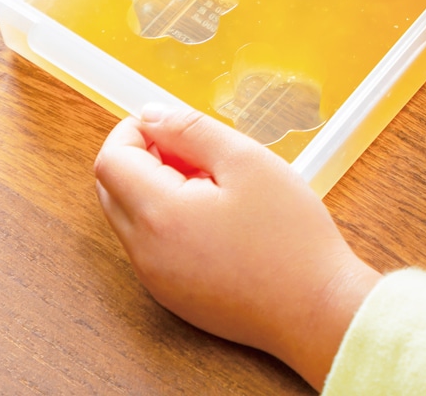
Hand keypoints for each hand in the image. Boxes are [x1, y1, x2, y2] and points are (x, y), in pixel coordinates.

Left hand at [93, 105, 380, 391]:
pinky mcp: (173, 294)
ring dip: (156, 186)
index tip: (171, 121)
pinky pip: (150, 244)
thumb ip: (192, 131)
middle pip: (113, 189)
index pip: (110, 161)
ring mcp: (156, 278)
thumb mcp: (246, 161)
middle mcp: (144, 253)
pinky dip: (168, 216)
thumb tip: (151, 115)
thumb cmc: (288, 234)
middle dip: (143, 156)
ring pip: (131, 216)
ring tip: (214, 179)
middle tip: (196, 148)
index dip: (133, 130)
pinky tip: (218, 213)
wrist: (315, 309)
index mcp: (157, 216)